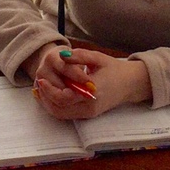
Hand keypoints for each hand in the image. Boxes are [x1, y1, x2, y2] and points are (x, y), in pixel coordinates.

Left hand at [33, 48, 151, 119]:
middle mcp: (90, 106)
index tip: (41, 80)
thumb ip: (80, 55)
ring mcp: (89, 113)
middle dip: (45, 98)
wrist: (131, 84)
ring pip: (61, 114)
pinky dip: (55, 106)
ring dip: (48, 104)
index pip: (64, 97)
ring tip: (41, 90)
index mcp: (92, 91)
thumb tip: (62, 55)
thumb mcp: (98, 57)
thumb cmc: (115, 69)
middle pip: (59, 109)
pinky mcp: (88, 114)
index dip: (50, 90)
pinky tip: (50, 95)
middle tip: (38, 85)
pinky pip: (67, 114)